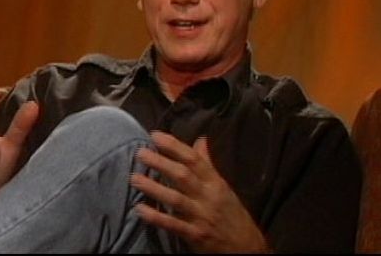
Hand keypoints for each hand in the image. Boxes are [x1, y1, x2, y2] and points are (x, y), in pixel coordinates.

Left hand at [130, 131, 268, 252]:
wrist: (246, 246)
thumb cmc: (231, 212)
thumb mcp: (222, 185)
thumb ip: (208, 163)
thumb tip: (200, 140)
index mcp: (215, 181)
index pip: (194, 159)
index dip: (174, 146)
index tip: (155, 136)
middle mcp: (208, 196)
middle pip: (183, 175)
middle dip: (161, 162)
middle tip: (140, 152)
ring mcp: (202, 215)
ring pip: (176, 199)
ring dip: (154, 188)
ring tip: (134, 178)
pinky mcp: (196, 235)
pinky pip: (174, 225)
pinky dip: (156, 217)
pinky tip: (140, 209)